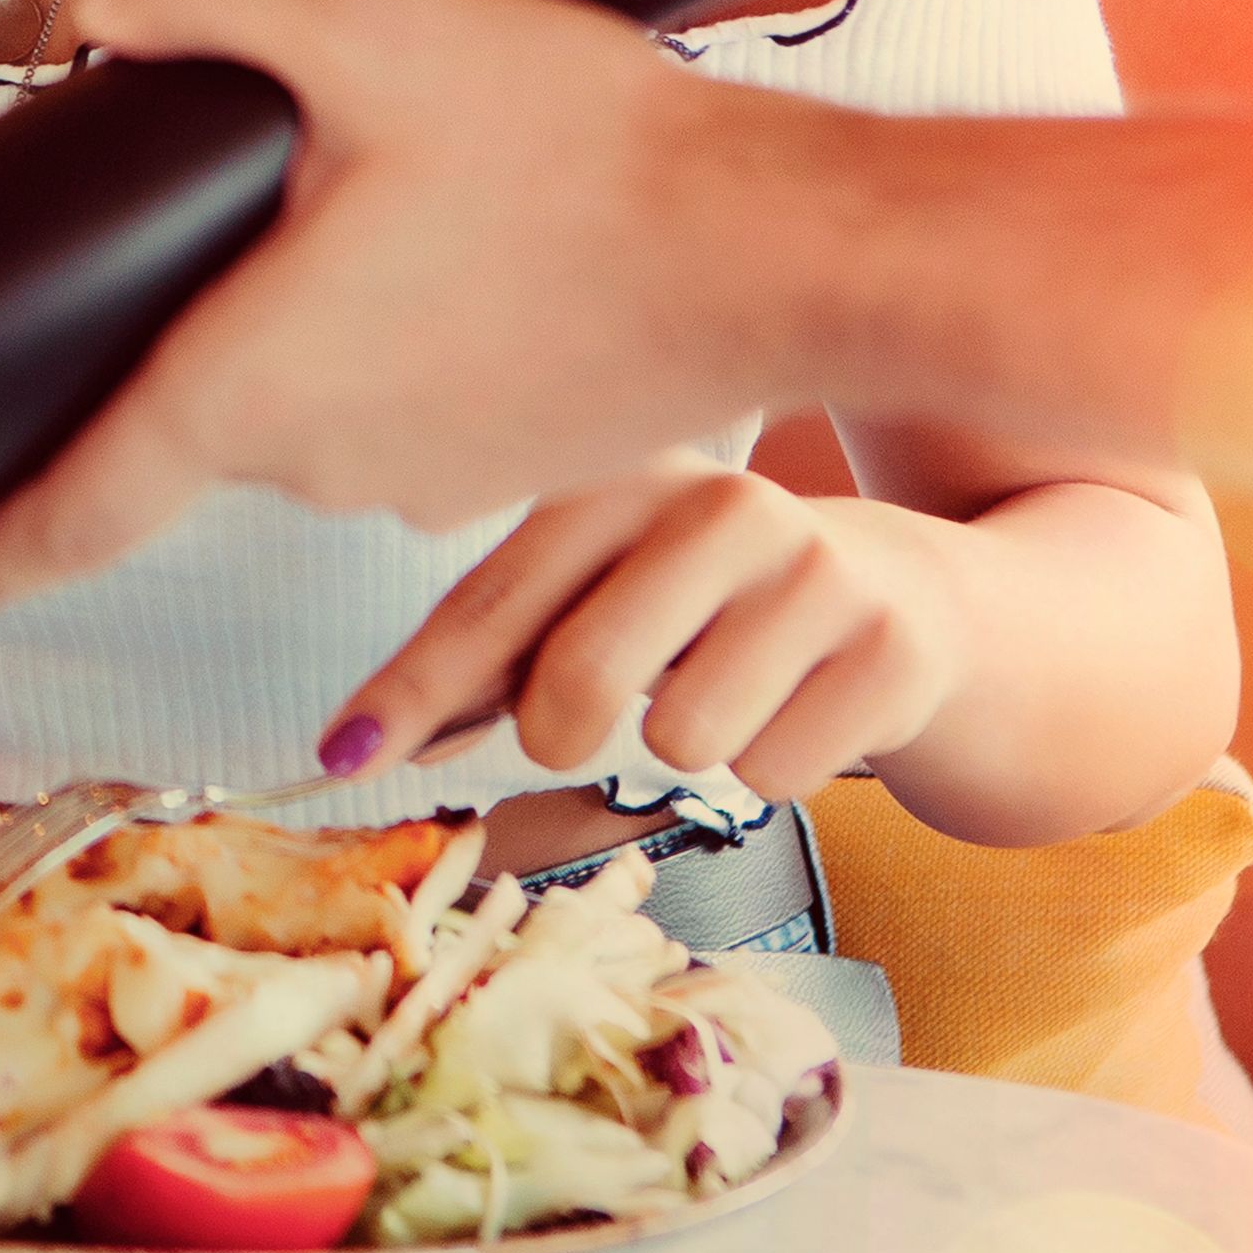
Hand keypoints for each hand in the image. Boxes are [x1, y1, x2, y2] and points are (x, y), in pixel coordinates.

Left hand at [0, 0, 824, 616]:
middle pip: (192, 414)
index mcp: (252, 385)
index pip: (67, 514)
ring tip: (382, 199)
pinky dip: (391, 339)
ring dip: (304, 322)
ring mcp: (417, 486)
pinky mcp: (498, 471)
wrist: (775, 247)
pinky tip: (456, 244)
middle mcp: (320, 467)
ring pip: (301, 403)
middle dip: (182, 331)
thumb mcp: (370, 23)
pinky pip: (394, 409)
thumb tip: (102, 5)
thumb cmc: (580, 149)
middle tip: (237, 210)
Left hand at [318, 455, 964, 806]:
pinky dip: (778, 766)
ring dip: (691, 746)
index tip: (341, 756)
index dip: (413, 687)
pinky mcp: (893, 645)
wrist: (911, 596)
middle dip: (558, 734)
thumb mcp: (607, 594)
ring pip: (686, 737)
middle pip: (580, 676)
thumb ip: (494, 659)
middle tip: (574, 727)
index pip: (492, 597)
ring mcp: (814, 567)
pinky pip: (781, 772)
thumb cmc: (719, 603)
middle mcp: (716, 504)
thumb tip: (364, 742)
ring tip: (727, 689)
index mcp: (621, 480)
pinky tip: (803, 704)